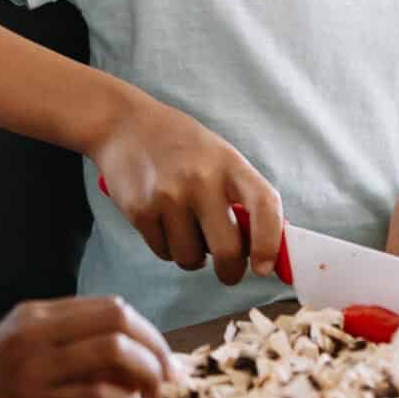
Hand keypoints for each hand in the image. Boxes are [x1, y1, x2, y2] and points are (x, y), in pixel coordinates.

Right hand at [0, 297, 175, 397]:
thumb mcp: (13, 353)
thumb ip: (60, 346)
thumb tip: (125, 360)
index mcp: (32, 315)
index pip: (110, 307)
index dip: (149, 334)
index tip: (165, 361)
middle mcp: (33, 333)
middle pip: (119, 321)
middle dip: (157, 351)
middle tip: (169, 381)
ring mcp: (31, 369)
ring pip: (114, 354)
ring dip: (147, 378)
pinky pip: (97, 397)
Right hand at [88, 92, 283, 284]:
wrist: (124, 125)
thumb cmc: (181, 146)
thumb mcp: (220, 158)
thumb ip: (244, 197)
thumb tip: (274, 245)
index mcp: (230, 164)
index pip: (264, 205)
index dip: (269, 243)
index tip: (264, 267)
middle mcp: (201, 179)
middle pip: (227, 249)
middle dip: (230, 271)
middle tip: (228, 272)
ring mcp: (168, 196)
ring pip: (191, 257)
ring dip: (192, 256)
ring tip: (186, 231)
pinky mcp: (140, 211)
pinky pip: (163, 252)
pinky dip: (167, 247)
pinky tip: (163, 223)